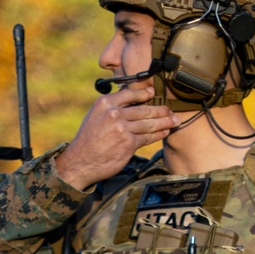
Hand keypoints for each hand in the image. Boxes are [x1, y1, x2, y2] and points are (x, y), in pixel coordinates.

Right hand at [55, 84, 178, 191]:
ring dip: (165, 122)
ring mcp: (122, 129)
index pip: (130, 93)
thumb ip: (111, 108)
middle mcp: (114, 113)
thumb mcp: (94, 116)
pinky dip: (159, 134)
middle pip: (144, 109)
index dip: (144, 93)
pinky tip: (165, 132)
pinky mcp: (128, 144)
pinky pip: (148, 137)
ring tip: (174, 120)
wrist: (81, 161)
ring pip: (149, 123)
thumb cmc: (88, 140)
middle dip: (161, 110)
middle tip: (170, 110)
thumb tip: (129, 103)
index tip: (153, 92)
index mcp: (105, 103)